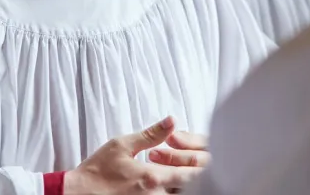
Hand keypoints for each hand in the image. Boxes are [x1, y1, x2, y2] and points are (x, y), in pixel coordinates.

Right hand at [64, 116, 202, 193]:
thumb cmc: (98, 171)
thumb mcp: (121, 145)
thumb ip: (150, 134)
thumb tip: (172, 121)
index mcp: (152, 178)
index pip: (190, 174)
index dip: (203, 167)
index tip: (211, 158)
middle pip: (190, 190)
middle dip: (200, 179)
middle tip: (207, 167)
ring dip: (187, 187)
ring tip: (195, 176)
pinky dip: (173, 192)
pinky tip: (174, 185)